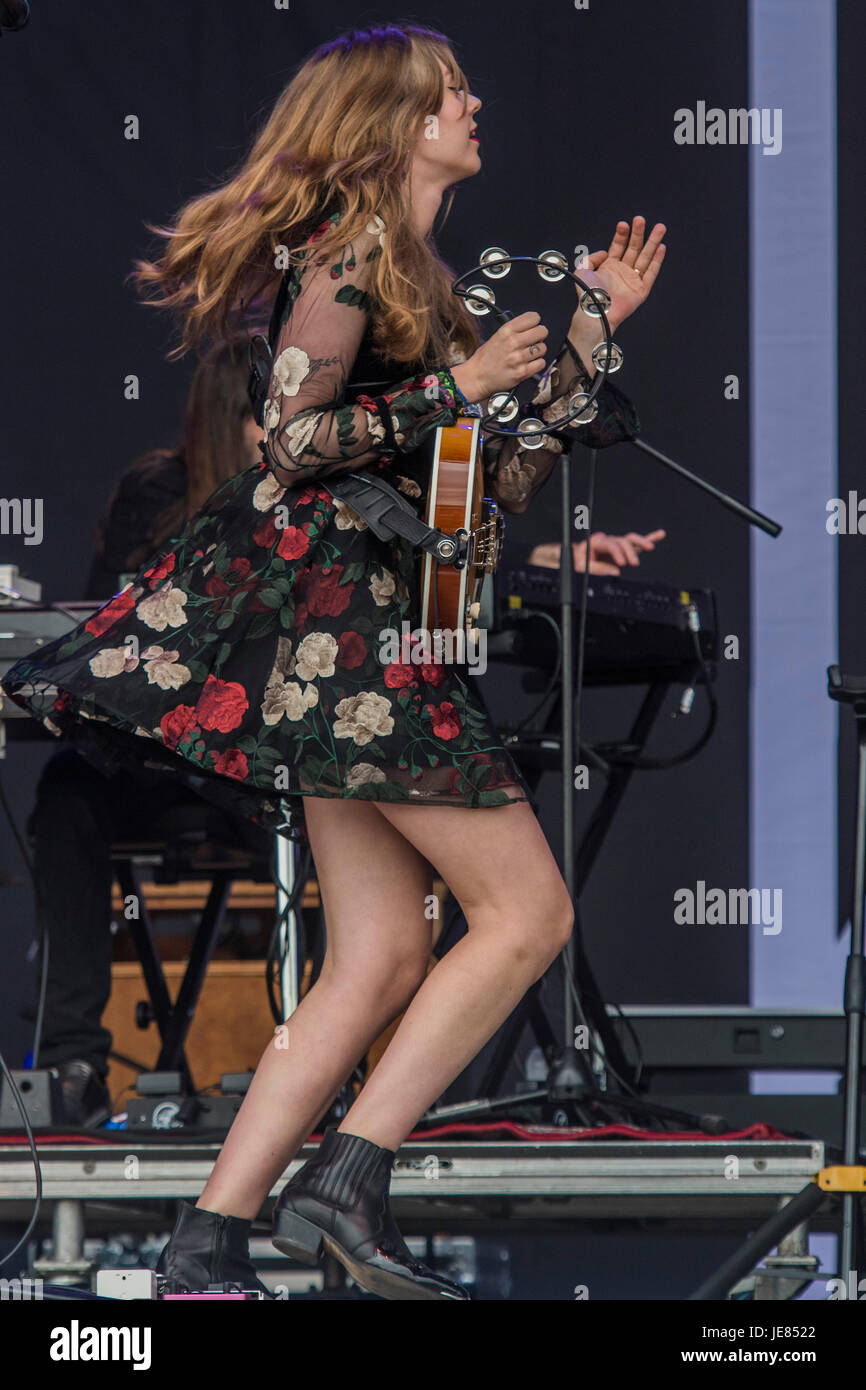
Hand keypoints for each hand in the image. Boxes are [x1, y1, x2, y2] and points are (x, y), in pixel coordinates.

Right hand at [450, 311, 547, 402]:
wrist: (477, 377)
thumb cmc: (486, 358)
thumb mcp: (497, 336)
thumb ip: (514, 330)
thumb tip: (532, 326)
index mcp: (506, 331)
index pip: (534, 317)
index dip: (535, 322)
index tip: (533, 327)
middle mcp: (513, 342)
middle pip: (542, 331)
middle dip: (539, 336)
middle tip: (533, 341)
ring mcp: (518, 358)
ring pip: (543, 348)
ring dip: (538, 351)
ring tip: (528, 354)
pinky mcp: (522, 372)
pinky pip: (541, 363)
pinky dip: (537, 364)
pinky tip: (528, 364)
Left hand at [528, 529, 666, 575]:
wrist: (572, 560)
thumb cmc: (574, 562)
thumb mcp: (580, 567)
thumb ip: (597, 569)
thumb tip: (615, 571)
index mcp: (595, 542)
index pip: (609, 544)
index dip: (617, 553)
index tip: (622, 564)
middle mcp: (607, 540)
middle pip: (622, 541)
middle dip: (629, 551)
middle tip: (634, 563)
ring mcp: (615, 544)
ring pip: (630, 539)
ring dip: (641, 542)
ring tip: (650, 547)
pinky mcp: (621, 550)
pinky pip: (635, 544)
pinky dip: (648, 539)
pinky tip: (659, 535)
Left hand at [572, 216, 666, 335]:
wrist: (595, 312)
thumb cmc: (586, 295)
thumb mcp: (582, 271)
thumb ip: (590, 258)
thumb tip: (604, 253)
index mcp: (609, 267)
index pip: (618, 246)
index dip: (622, 235)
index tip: (624, 224)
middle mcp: (622, 272)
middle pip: (634, 248)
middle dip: (638, 234)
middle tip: (641, 219)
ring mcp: (632, 281)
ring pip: (645, 257)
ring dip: (652, 242)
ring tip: (660, 227)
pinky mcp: (641, 291)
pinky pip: (651, 273)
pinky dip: (657, 260)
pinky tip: (661, 247)